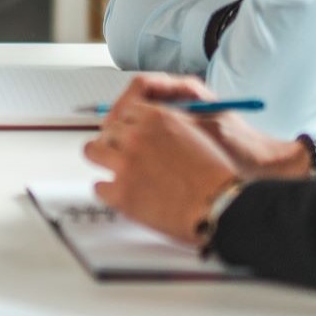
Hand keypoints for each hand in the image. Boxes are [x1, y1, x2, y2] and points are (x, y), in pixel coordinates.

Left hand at [83, 75, 301, 243]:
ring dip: (103, 159)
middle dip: (114, 141)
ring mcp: (126, 163)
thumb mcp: (203, 129)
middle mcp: (138, 136)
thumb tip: (155, 130)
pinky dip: (108, 191)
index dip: (125, 124)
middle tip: (119, 154)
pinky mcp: (121, 192)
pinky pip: (98, 186)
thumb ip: (173, 123)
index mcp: (158, 117)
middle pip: (107, 130)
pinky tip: (121, 195)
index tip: (124, 133)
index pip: (125, 111)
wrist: (223, 205)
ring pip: (93, 151)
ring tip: (113, 170)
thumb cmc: (220, 172)